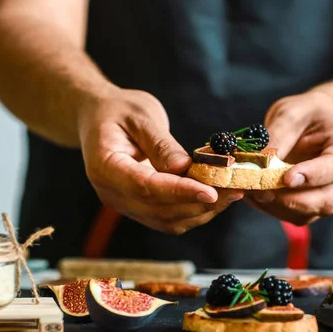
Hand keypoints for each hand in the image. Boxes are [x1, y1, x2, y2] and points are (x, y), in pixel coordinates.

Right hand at [78, 88, 242, 233]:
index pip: (145, 187)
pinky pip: (169, 218)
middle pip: (160, 210)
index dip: (180, 192)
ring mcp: (125, 205)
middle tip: (234, 188)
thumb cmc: (117, 111)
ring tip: (232, 192)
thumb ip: (160, 144)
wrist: (97, 118)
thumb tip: (185, 168)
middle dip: (199, 203)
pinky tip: (217, 196)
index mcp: (105, 167)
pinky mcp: (139, 208)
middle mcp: (112, 193)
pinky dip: (195, 211)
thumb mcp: (140, 115)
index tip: (211, 191)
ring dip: (202, 211)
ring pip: (168, 220)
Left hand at [246, 90, 332, 224]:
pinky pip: (295, 215)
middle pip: (327, 200)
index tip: (286, 178)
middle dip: (291, 200)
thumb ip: (277, 135)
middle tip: (261, 190)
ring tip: (251, 191)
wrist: (321, 122)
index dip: (312, 176)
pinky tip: (255, 194)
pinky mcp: (313, 205)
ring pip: (309, 213)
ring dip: (277, 206)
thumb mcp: (292, 113)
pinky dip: (272, 208)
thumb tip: (255, 161)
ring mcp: (331, 194)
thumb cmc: (309, 114)